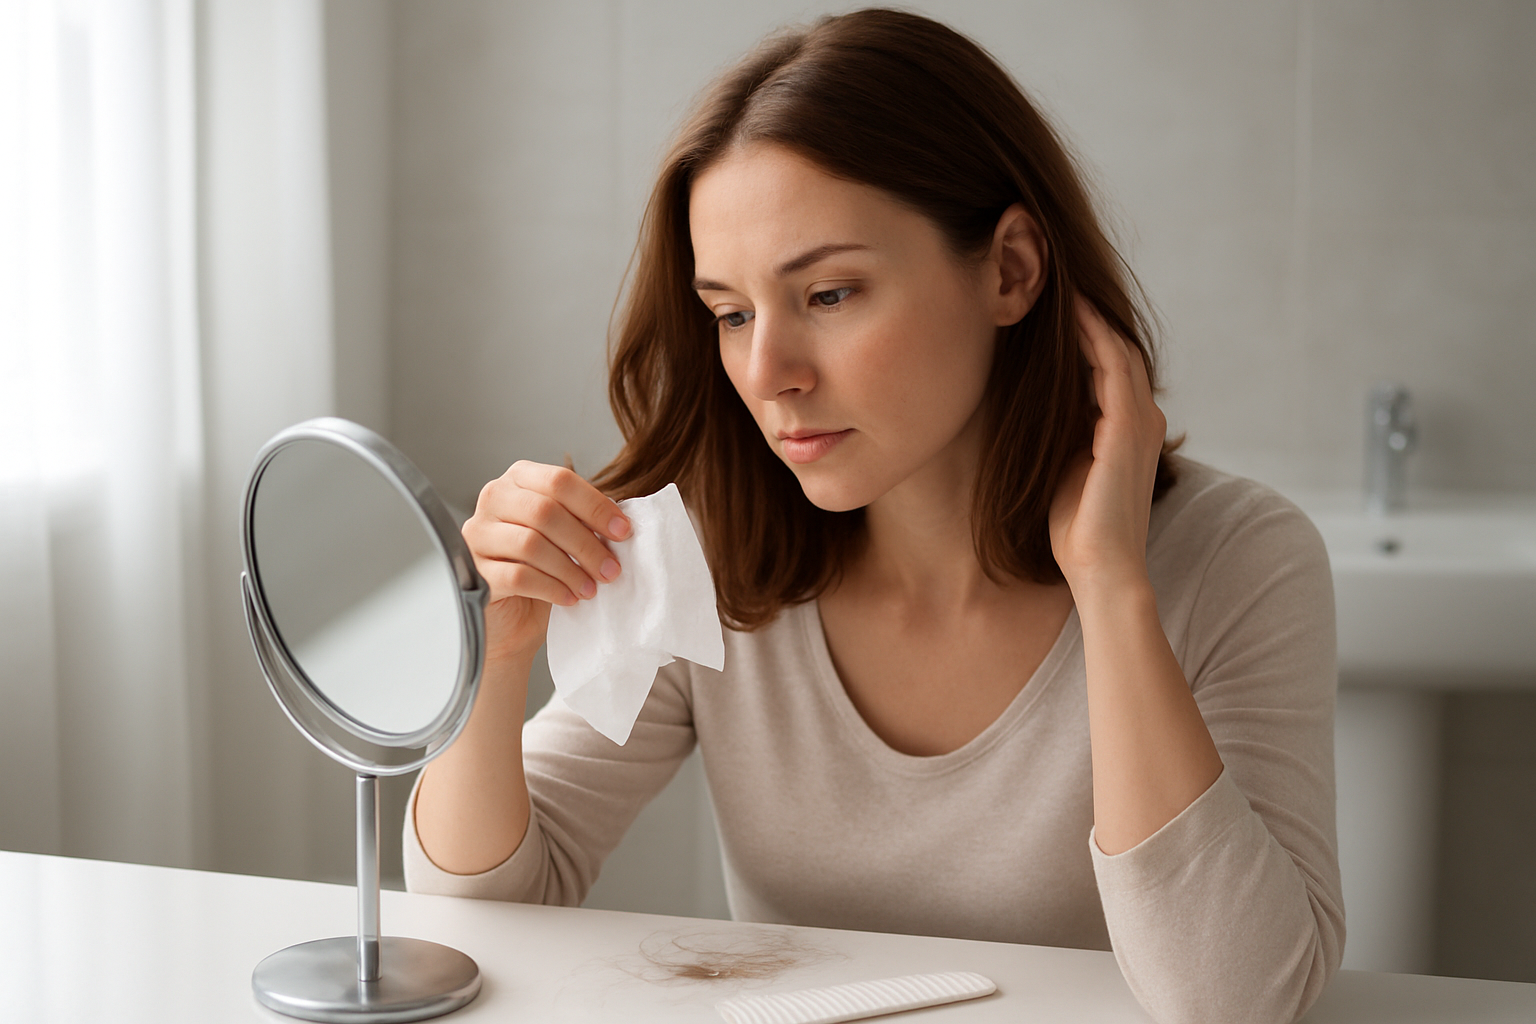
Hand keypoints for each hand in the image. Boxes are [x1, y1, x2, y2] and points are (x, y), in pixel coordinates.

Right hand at [461, 461, 630, 662]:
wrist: (514, 618)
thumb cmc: (543, 570)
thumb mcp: (567, 538)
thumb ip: (585, 521)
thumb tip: (620, 524)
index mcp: (519, 480)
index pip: (559, 480)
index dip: (595, 506)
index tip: (623, 531)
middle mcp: (493, 499)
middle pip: (544, 512)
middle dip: (585, 543)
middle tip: (610, 569)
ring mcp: (478, 535)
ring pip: (530, 544)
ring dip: (570, 569)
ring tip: (591, 588)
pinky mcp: (474, 571)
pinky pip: (517, 576)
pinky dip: (550, 588)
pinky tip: (569, 598)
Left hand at [1047, 298, 1167, 594]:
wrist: (1100, 568)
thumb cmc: (1077, 529)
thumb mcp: (1066, 466)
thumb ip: (1064, 432)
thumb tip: (1036, 405)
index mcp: (1129, 428)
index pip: (1108, 365)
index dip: (1083, 333)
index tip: (1050, 306)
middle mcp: (1143, 418)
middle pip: (1116, 348)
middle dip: (1088, 314)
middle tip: (1054, 279)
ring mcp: (1139, 420)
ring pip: (1116, 348)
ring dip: (1089, 315)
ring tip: (1059, 283)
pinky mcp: (1127, 427)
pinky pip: (1111, 365)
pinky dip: (1092, 335)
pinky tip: (1070, 312)